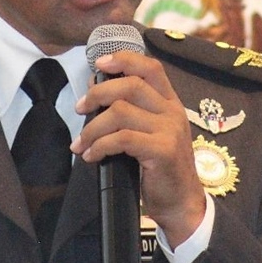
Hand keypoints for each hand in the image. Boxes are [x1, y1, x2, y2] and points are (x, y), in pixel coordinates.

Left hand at [72, 51, 205, 248]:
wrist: (181, 203)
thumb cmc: (159, 168)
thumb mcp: (148, 133)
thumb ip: (129, 111)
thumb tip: (94, 90)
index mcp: (169, 102)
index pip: (150, 68)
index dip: (124, 59)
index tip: (99, 64)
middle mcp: (172, 111)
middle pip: (130, 85)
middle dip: (97, 94)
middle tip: (80, 109)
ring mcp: (169, 130)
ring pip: (121, 112)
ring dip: (92, 127)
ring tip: (81, 143)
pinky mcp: (163, 151)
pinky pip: (122, 139)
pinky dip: (100, 145)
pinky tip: (91, 156)